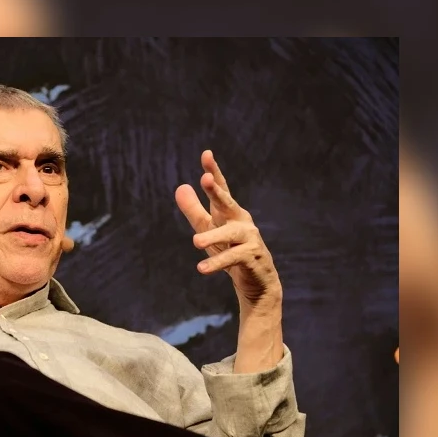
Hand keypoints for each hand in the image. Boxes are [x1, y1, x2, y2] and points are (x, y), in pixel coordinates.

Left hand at [175, 150, 281, 309]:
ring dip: (213, 236)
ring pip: (230, 233)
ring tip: (196, 242)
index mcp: (230, 212)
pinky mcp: (252, 257)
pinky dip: (217, 263)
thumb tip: (180, 186)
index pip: (221, 189)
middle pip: (228, 203)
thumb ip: (194, 210)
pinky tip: (201, 268)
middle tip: (204, 178)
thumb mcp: (209, 229)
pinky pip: (233, 258)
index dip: (213, 172)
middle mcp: (241, 221)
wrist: (257, 282)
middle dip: (216, 190)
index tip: (206, 154)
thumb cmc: (231, 251)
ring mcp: (249, 238)